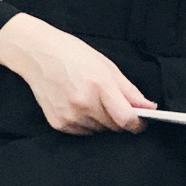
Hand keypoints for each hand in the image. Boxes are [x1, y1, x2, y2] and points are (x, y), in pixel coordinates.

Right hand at [0, 13, 157, 134]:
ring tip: (89, 98)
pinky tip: (77, 104)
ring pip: (98, 130)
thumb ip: (129, 90)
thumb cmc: (72, 54)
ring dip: (101, 120)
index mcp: (99, 85)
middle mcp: (84, 103)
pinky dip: (85, 122)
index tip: (141, 122)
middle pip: (114, 126)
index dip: (138, 123)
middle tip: (110, 101)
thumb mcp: (106, 65)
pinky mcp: (58, 123)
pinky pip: (82, 131)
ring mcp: (69, 115)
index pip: (126, 118)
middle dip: (118, 117)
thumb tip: (148, 107)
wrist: (37, 53)